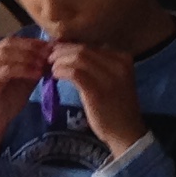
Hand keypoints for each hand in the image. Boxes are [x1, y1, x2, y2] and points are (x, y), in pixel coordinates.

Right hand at [0, 31, 50, 131]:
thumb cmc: (5, 103)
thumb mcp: (23, 81)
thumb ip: (32, 66)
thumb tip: (50, 53)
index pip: (12, 41)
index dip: (32, 42)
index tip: (51, 46)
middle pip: (9, 44)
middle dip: (31, 48)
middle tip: (50, 54)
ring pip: (7, 54)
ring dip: (29, 57)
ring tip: (45, 64)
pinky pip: (7, 70)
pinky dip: (24, 70)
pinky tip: (37, 74)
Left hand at [50, 41, 145, 156]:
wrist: (126, 132)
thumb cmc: (115, 106)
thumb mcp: (111, 79)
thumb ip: (97, 65)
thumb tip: (71, 52)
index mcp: (123, 58)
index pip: (91, 45)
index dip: (70, 46)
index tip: (58, 51)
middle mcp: (118, 64)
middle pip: (83, 49)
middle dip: (62, 51)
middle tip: (49, 58)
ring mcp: (109, 77)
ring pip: (77, 58)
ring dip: (59, 61)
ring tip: (51, 68)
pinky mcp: (97, 91)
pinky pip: (74, 73)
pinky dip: (61, 71)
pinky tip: (55, 76)